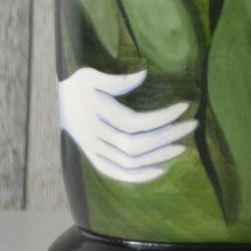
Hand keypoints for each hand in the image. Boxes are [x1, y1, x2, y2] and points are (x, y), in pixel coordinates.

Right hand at [58, 68, 196, 183]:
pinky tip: (160, 170)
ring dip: (158, 156)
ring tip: (182, 146)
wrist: (57, 100)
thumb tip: (143, 74)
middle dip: (167, 136)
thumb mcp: (90, 75)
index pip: (134, 123)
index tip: (184, 107)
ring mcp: (93, 151)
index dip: (161, 118)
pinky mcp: (94, 158)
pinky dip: (138, 176)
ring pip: (128, 162)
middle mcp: (93, 137)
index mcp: (95, 115)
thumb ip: (116, 80)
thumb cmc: (78, 84)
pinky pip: (116, 173)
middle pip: (135, 145)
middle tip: (192, 125)